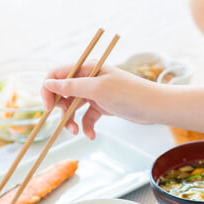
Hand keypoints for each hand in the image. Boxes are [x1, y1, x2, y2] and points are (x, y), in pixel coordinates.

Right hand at [41, 63, 159, 139]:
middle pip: (63, 94)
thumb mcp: (97, 89)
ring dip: (72, 121)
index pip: (57, 75)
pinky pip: (87, 117)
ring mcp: (95, 93)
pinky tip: (92, 135)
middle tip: (67, 125)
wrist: (154, 107)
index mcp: (86, 69)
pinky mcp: (102, 106)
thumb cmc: (129, 93)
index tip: (48, 108)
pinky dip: (86, 126)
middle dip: (61, 111)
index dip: (49, 90)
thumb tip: (48, 83)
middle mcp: (89, 79)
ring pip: (74, 107)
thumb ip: (72, 86)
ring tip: (77, 132)